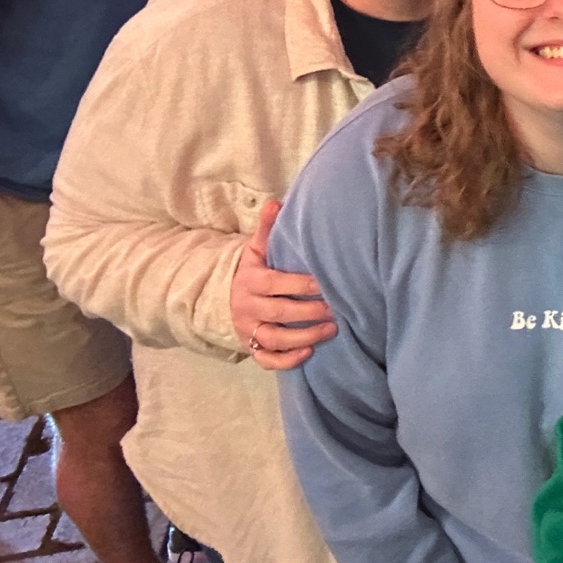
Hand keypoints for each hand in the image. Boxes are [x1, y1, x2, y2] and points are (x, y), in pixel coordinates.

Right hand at [229, 200, 335, 371]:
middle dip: (310, 312)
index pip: (277, 284)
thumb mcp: (256, 250)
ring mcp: (249, 330)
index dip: (302, 286)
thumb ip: (267, 229)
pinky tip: (309, 352)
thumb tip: (276, 202)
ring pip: (275, 338)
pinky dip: (287, 360)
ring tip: (332, 329)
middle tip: (337, 309)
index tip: (326, 284)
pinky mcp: (252, 348)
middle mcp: (248, 307)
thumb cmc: (254, 271)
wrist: (226, 298)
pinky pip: (267, 360)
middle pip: (280, 313)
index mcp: (251, 281)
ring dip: (305, 336)